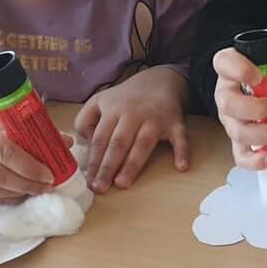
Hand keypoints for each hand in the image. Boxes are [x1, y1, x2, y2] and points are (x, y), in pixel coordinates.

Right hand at [0, 117, 64, 204]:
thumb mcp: (7, 127)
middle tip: (47, 186)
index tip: (49, 174)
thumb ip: (36, 134)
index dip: (29, 166)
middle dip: (27, 184)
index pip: (6, 151)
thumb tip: (68, 142)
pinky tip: (21, 196)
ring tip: (36, 190)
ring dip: (20, 193)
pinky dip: (9, 200)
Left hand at [75, 67, 189, 192]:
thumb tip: (83, 142)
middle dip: (108, 167)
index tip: (88, 180)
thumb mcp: (100, 100)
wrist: (160, 79)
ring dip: (133, 164)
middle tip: (100, 188)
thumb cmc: (126, 97)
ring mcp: (155, 119)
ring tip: (122, 183)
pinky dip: (182, 151)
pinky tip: (181, 166)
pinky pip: (180, 138)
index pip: (100, 138)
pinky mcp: (175, 122)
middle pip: (118, 143)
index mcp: (112, 110)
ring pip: (143, 143)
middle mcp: (133, 114)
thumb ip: (85, 119)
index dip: (93, 160)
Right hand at [213, 48, 266, 168]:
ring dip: (263, 132)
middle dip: (254, 109)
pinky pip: (240, 155)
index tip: (258, 77)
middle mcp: (225, 95)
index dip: (239, 69)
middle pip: (228, 103)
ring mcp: (230, 120)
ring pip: (236, 131)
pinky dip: (255, 160)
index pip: (224, 63)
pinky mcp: (238, 140)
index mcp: (231, 70)